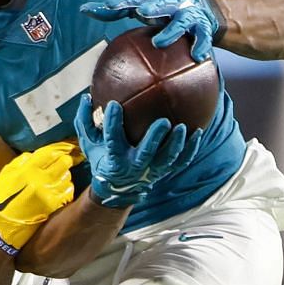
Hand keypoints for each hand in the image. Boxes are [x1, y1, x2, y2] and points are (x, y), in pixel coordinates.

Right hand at [0, 140, 79, 253]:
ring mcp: (50, 193)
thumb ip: (21, 161)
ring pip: (68, 177)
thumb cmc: (1, 199)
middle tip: (64, 161)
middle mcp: (41, 180)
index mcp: (27, 169)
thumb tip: (37, 154)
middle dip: (65, 160)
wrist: (2, 227)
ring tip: (57, 178)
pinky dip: (66, 189)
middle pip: (64, 163)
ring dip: (65, 175)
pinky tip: (58, 190)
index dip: (62, 147)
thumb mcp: (6, 175)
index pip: (51, 152)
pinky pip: (68, 192)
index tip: (68, 146)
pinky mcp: (54, 206)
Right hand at [71, 92, 188, 208]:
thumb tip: (85, 98)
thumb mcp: (89, 143)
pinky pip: (181, 162)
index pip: (113, 141)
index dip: (113, 124)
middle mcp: (134, 167)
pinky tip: (198, 132)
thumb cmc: (102, 158)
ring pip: (167, 160)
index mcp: (115, 159)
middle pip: (146, 154)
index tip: (114, 105)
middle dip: (155, 139)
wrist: (117, 187)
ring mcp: (152, 171)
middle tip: (163, 121)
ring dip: (176, 145)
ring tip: (183, 128)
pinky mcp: (164, 171)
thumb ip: (85, 121)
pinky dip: (190, 149)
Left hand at [79, 0, 223, 62]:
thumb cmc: (164, 13)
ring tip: (159, 42)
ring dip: (171, 31)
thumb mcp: (142, 9)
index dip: (124, 0)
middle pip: (161, 4)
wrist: (203, 14)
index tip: (108, 5)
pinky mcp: (203, 29)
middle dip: (152, 6)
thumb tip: (83, 9)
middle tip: (142, 12)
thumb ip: (117, 10)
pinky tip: (197, 56)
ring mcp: (188, 15)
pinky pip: (203, 38)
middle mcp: (172, 3)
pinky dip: (201, 45)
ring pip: (180, 22)